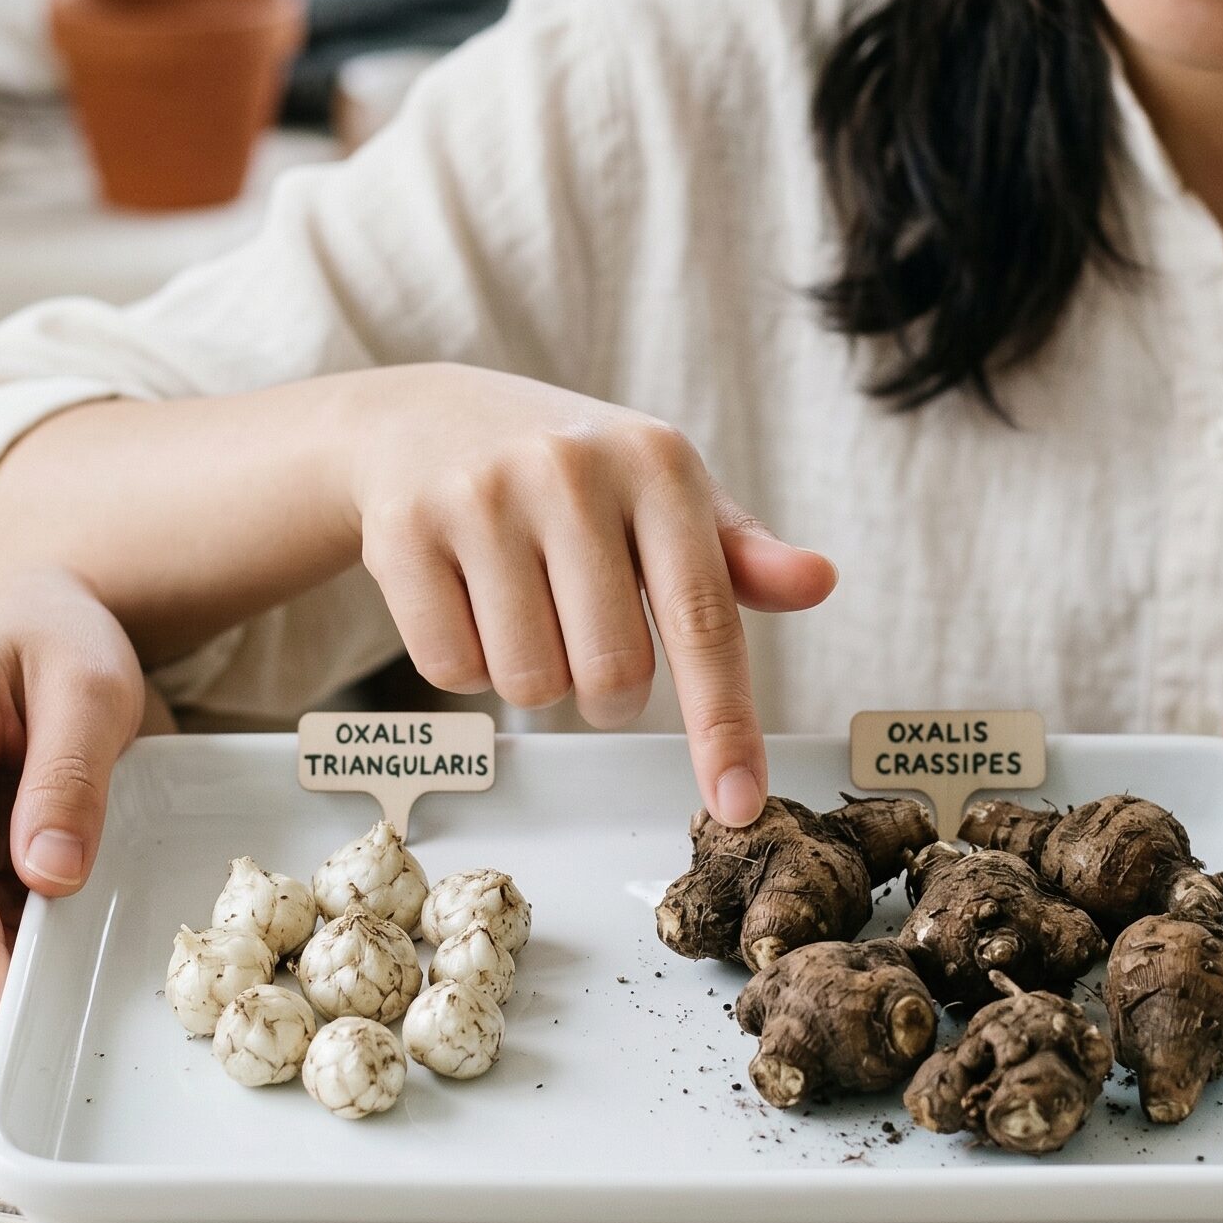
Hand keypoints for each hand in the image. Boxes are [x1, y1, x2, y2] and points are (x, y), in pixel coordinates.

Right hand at [340, 363, 836, 825]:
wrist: (424, 417)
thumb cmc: (573, 472)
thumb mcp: (663, 492)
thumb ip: (739, 555)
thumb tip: (819, 582)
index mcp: (656, 463)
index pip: (704, 618)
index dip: (724, 724)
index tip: (739, 805)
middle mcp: (570, 471)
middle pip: (613, 674)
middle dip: (609, 694)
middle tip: (589, 641)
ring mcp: (481, 497)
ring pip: (530, 684)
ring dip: (537, 679)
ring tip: (525, 608)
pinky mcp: (404, 531)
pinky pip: (453, 670)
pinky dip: (470, 665)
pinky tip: (468, 601)